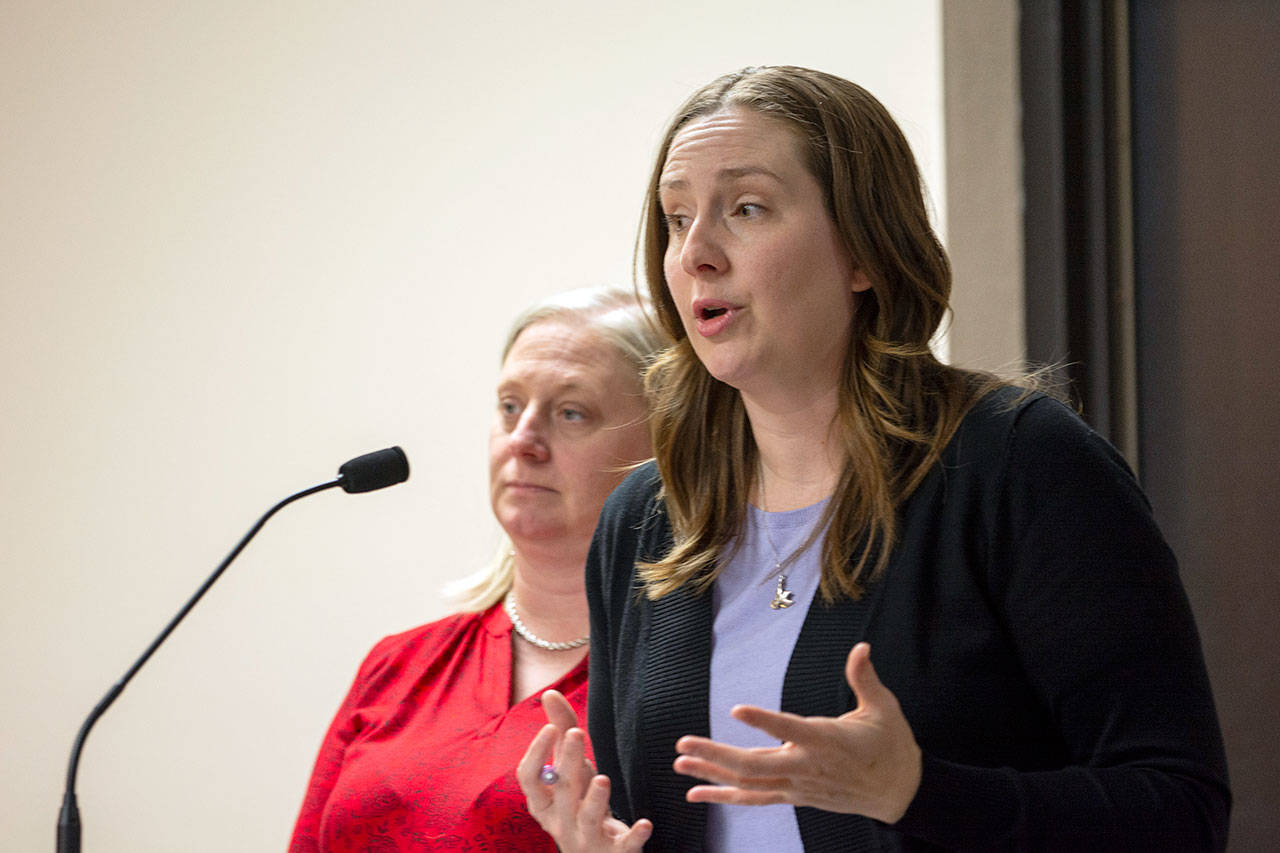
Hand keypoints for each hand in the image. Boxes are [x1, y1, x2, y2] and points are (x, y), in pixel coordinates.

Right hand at [517, 689, 653, 851]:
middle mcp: (560, 823)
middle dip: (569, 763)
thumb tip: (549, 693)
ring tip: (603, 779)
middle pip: (562, 792)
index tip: (551, 728)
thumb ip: (561, 731)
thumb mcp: (570, 771)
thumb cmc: (578, 803)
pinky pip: (623, 846)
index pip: (530, 779)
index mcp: (544, 803)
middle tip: (577, 733)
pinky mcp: (614, 852)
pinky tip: (646, 823)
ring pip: (588, 820)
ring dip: (596, 800)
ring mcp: (586, 839)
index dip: (537, 754)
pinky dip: (634, 835)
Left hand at [672, 642, 920, 823]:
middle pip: (755, 765)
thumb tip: (862, 647)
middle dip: (716, 755)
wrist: (900, 793)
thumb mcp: (883, 708)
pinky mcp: (795, 796)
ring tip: (680, 763)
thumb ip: (865, 678)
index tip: (737, 709)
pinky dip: (725, 796)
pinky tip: (697, 794)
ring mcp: (798, 785)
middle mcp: (807, 766)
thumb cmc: (891, 745)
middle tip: (683, 744)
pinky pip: (754, 798)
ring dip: (712, 774)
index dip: (764, 722)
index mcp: (826, 740)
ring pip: (749, 784)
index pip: (790, 729)